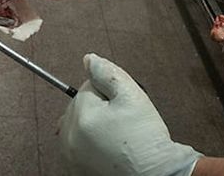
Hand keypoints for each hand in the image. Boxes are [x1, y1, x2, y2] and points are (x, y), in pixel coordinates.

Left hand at [59, 54, 200, 175]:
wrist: (154, 173)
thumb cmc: (145, 138)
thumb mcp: (133, 95)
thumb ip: (108, 73)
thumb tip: (89, 59)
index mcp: (82, 115)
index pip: (88, 85)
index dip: (109, 91)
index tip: (122, 105)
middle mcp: (69, 136)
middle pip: (80, 104)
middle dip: (99, 106)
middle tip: (122, 119)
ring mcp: (70, 154)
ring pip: (77, 122)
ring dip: (91, 122)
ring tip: (115, 133)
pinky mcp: (74, 167)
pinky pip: (75, 143)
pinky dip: (87, 140)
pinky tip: (105, 144)